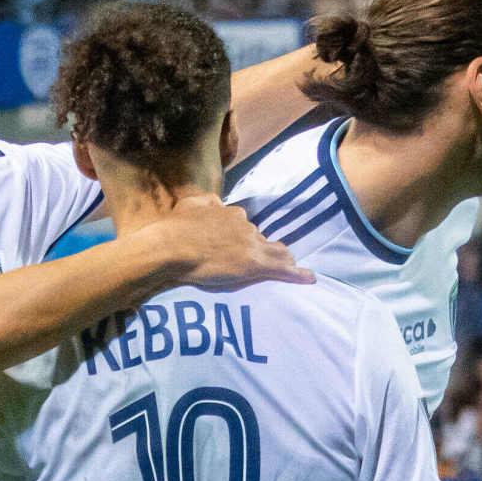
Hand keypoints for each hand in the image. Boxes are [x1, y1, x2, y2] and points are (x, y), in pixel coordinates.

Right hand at [155, 192, 312, 291]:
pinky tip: (309, 278)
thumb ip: (205, 202)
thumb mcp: (190, 205)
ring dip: (280, 257)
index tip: (238, 242)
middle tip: (253, 259)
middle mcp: (245, 226)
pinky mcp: (255, 264)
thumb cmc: (176, 227)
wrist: (173, 247)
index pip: (243, 223)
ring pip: (275, 250)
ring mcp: (252, 245)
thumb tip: (216, 202)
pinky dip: (297, 274)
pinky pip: (282, 269)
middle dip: (259, 247)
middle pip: (259, 237)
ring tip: (288, 265)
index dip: (241, 234)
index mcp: (230, 213)